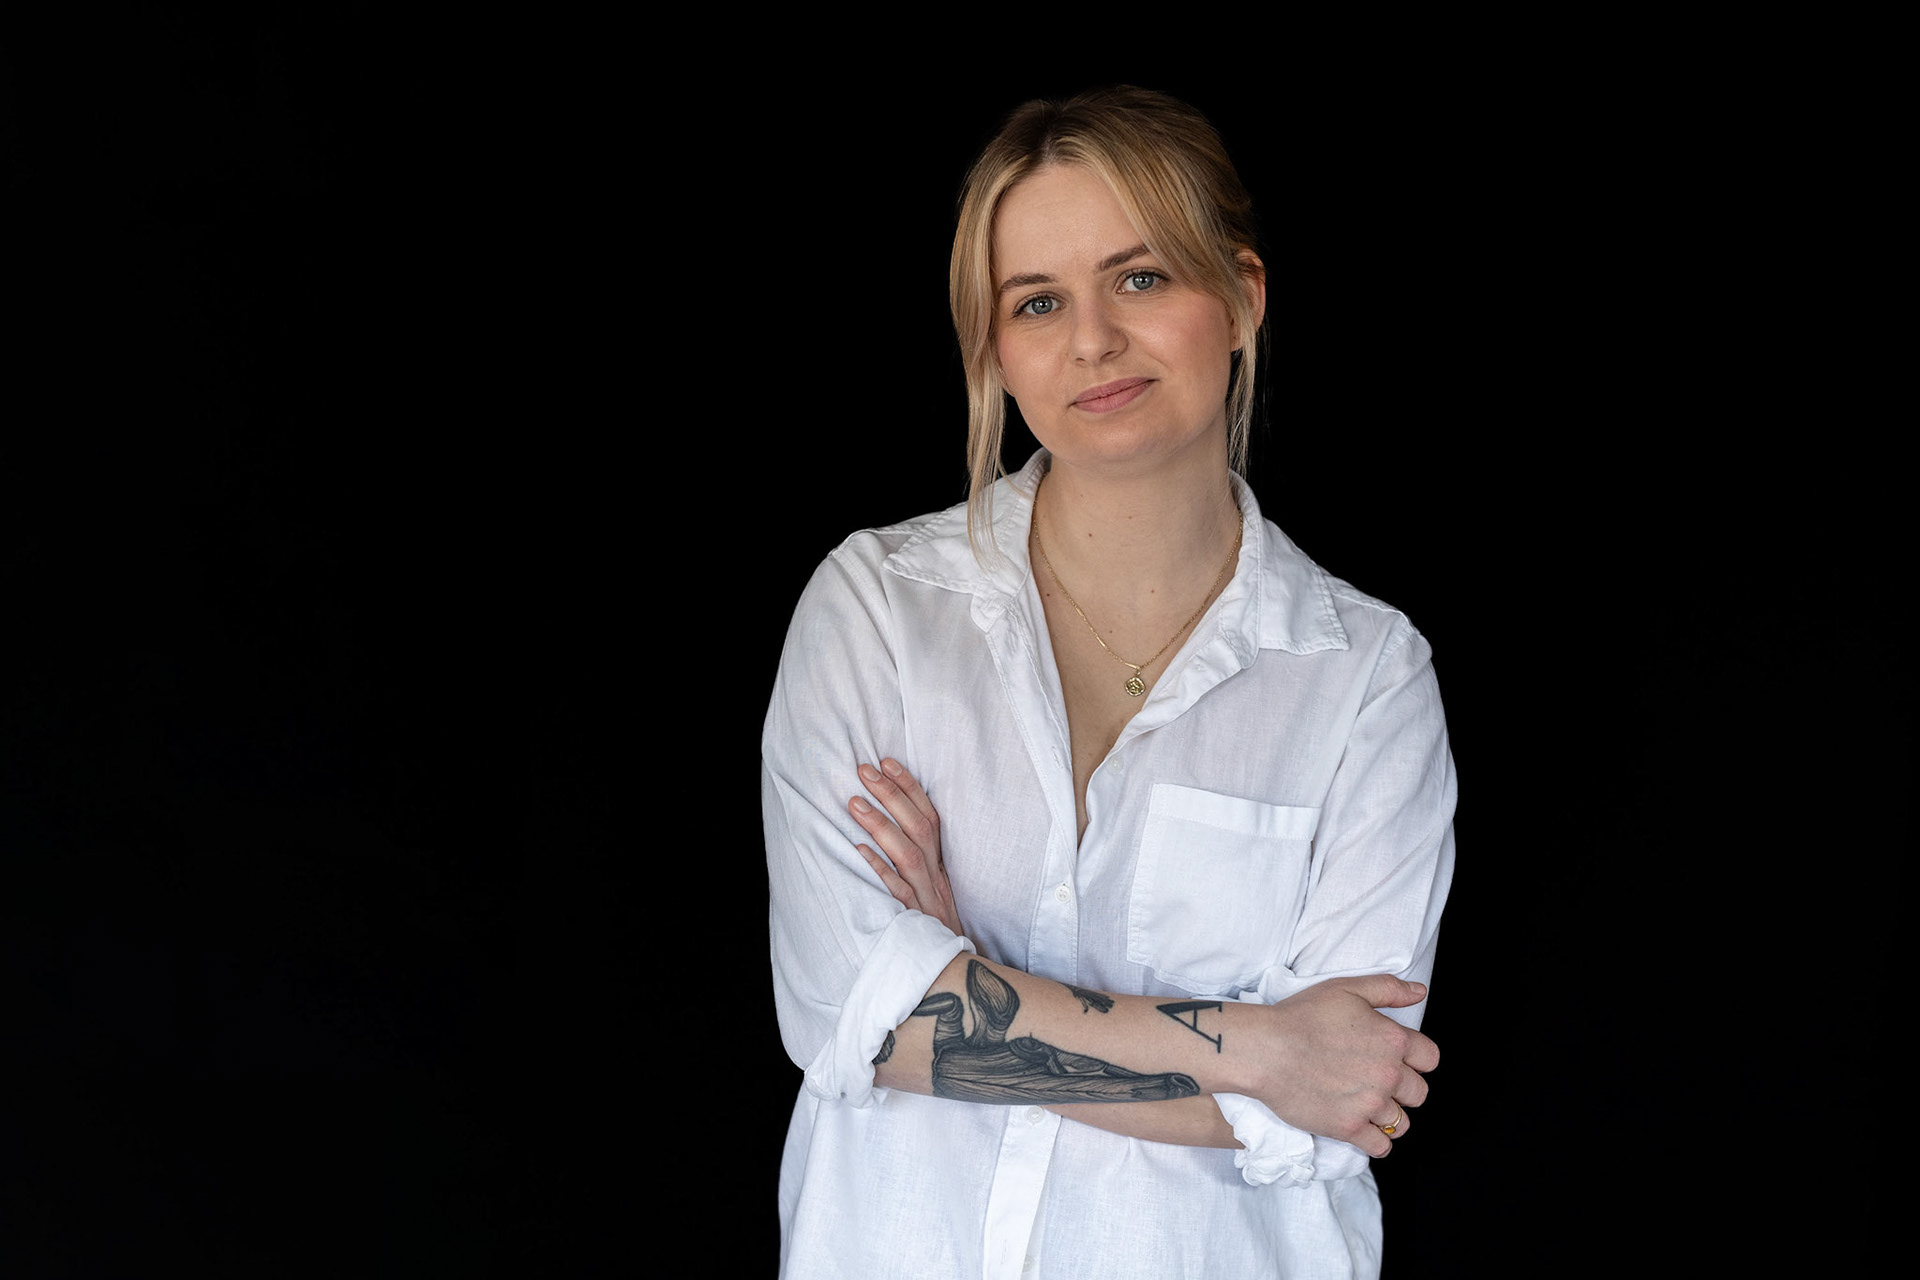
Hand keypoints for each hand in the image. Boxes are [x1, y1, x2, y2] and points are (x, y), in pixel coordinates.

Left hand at [850, 758, 964, 938]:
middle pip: (919, 828)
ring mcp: (926, 899)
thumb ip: (917, 862)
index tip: (887, 761)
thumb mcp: (933, 891)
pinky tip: (857, 851)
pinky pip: (896, 893)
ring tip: (854, 802)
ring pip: (908, 855)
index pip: (930, 817)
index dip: (910, 787)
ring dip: (881, 825)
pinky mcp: (915, 921)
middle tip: (864, 770)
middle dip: (892, 795)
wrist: (954, 973)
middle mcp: (936, 878)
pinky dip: (878, 870)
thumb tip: (890, 829)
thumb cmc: (935, 929)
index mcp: (941, 866)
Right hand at [1256, 974, 1437, 1157]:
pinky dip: (1375, 1142)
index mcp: (1393, 1040)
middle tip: (1377, 1082)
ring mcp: (1370, 1104)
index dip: (1415, 1058)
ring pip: (1401, 1123)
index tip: (1397, 1059)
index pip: (1430, 1058)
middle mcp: (1388, 1075)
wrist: (1265, 1049)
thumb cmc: (1302, 1016)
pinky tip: (1361, 1128)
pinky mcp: (1349, 1128)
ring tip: (1367, 1105)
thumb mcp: (1347, 989)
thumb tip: (1420, 991)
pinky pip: (1380, 1147)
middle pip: (1419, 1093)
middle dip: (1403, 1089)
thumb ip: (1388, 989)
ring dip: (1388, 1116)